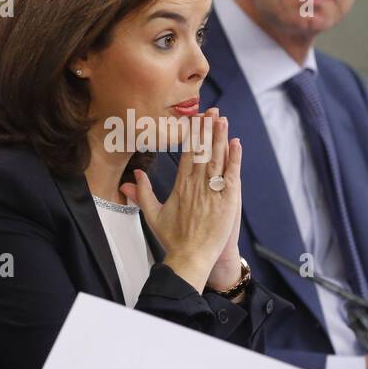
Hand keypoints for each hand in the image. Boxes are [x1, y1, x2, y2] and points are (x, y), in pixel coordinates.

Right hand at [121, 107, 242, 291]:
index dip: (192, 135)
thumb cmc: (173, 239)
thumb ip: (143, 193)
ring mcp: (212, 191)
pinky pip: (231, 174)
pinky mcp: (227, 200)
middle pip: (203, 151)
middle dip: (207, 129)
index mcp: (180, 186)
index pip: (187, 154)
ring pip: (217, 158)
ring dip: (219, 137)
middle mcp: (196, 185)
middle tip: (211, 110)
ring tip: (222, 118)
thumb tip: (132, 177)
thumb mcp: (152, 215)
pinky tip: (235, 142)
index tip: (194, 119)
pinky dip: (234, 158)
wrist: (190, 258)